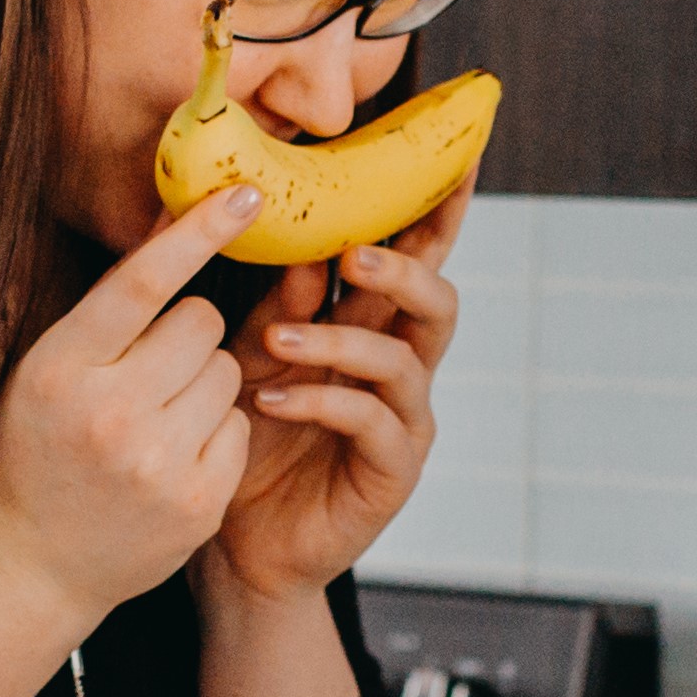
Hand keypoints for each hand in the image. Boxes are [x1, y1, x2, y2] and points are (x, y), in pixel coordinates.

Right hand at [0, 187, 258, 633]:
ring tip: (158, 421)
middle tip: (150, 372)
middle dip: (188, 336)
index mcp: (60, 369)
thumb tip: (178, 222)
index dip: (197, 232)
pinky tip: (174, 459)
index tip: (245, 194)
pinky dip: (216, 434)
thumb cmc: (34, 455)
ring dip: (206, 384)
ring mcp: (158, 464)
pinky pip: (241, 426)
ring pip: (229, 372)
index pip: (142, 281)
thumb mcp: (45, 370)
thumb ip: (110, 310)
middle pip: (203, 323)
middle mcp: (111, 414)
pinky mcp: (198, 502)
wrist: (25, 567)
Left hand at [206, 172, 472, 603]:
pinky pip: (369, 422)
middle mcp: (401, 370)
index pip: (415, 258)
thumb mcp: (253, 359)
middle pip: (436, 301)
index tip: (455, 152)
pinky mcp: (391, 470)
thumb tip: (283, 234)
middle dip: (405, 267)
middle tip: (354, 252)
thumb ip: (277, 303)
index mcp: (373, 329)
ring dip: (341, 339)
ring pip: (404, 359)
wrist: (242, 545)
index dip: (438, 208)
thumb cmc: (250, 443)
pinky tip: (271, 399)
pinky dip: (321, 401)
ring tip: (278, 336)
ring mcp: (403, 421)